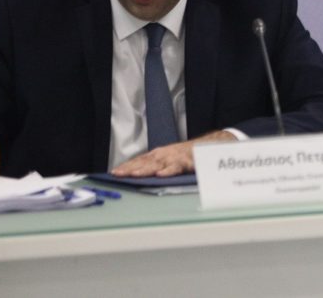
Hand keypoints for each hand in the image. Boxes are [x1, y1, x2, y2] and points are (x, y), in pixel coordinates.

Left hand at [110, 130, 236, 176]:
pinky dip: (169, 170)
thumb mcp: (168, 159)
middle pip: (145, 162)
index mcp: (158, 155)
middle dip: (131, 168)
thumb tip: (135, 175)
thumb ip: (155, 167)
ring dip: (146, 169)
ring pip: (158, 163)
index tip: (114, 173)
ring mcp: (175, 157)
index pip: (139, 160)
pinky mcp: (187, 161)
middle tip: (118, 174)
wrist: (209, 146)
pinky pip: (177, 167)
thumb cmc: (187, 155)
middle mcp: (165, 154)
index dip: (126, 166)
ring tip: (135, 175)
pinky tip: (161, 175)